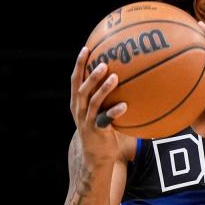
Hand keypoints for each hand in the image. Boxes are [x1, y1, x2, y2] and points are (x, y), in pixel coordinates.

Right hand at [70, 46, 126, 166]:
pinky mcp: (96, 131)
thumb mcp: (101, 110)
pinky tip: (125, 106)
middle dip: (91, 74)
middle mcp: (79, 109)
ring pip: (93, 102)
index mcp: (77, 101)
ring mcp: (86, 120)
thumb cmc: (102, 128)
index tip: (86, 48)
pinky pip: (105, 120)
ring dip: (103, 89)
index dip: (80, 64)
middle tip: (103, 62)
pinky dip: (114, 112)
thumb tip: (128, 78)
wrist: (95, 155)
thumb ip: (108, 95)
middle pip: (82, 88)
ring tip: (115, 77)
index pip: (76, 79)